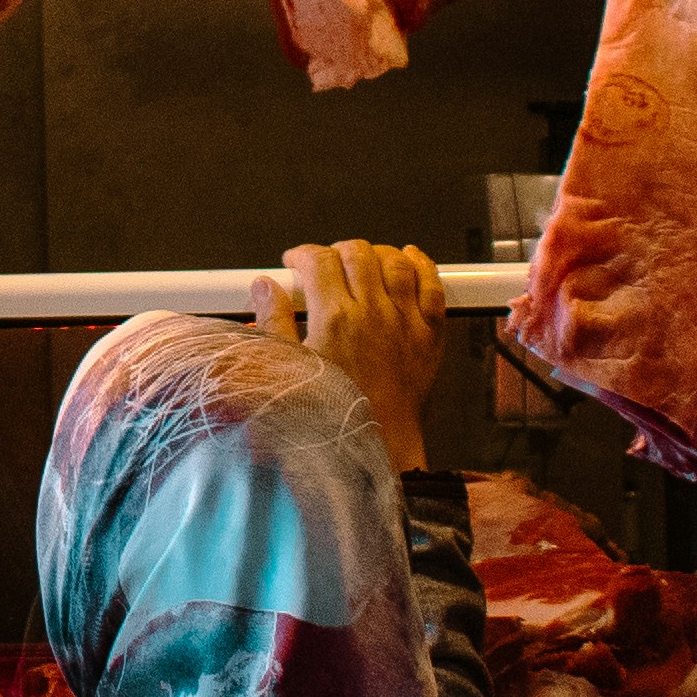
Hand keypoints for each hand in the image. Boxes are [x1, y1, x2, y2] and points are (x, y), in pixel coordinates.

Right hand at [257, 238, 449, 471]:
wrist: (378, 446)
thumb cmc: (331, 414)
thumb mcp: (289, 369)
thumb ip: (274, 323)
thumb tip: (264, 287)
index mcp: (333, 319)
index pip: (318, 261)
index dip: (303, 254)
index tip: (295, 262)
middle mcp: (372, 313)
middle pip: (357, 253)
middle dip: (336, 250)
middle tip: (326, 264)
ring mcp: (405, 321)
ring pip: (395, 262)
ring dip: (376, 253)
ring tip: (363, 262)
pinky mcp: (430, 334)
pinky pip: (432, 285)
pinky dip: (422, 265)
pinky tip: (409, 257)